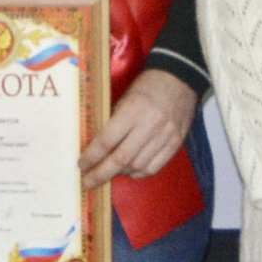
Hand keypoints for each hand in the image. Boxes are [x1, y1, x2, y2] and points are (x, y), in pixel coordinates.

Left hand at [81, 70, 196, 187]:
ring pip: (137, 166)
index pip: (107, 141)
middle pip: (121, 159)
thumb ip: (114, 122)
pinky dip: (139, 173)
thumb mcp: (125, 98)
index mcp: (133, 110)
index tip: (81, 165)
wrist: (180, 79)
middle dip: (101, 174)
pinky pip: (154, 167)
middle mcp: (150, 125)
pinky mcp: (176, 143)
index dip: (92, 157)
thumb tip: (98, 148)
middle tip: (88, 183)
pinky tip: (129, 171)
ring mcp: (165, 136)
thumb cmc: (147, 86)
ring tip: (109, 173)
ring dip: (120, 173)